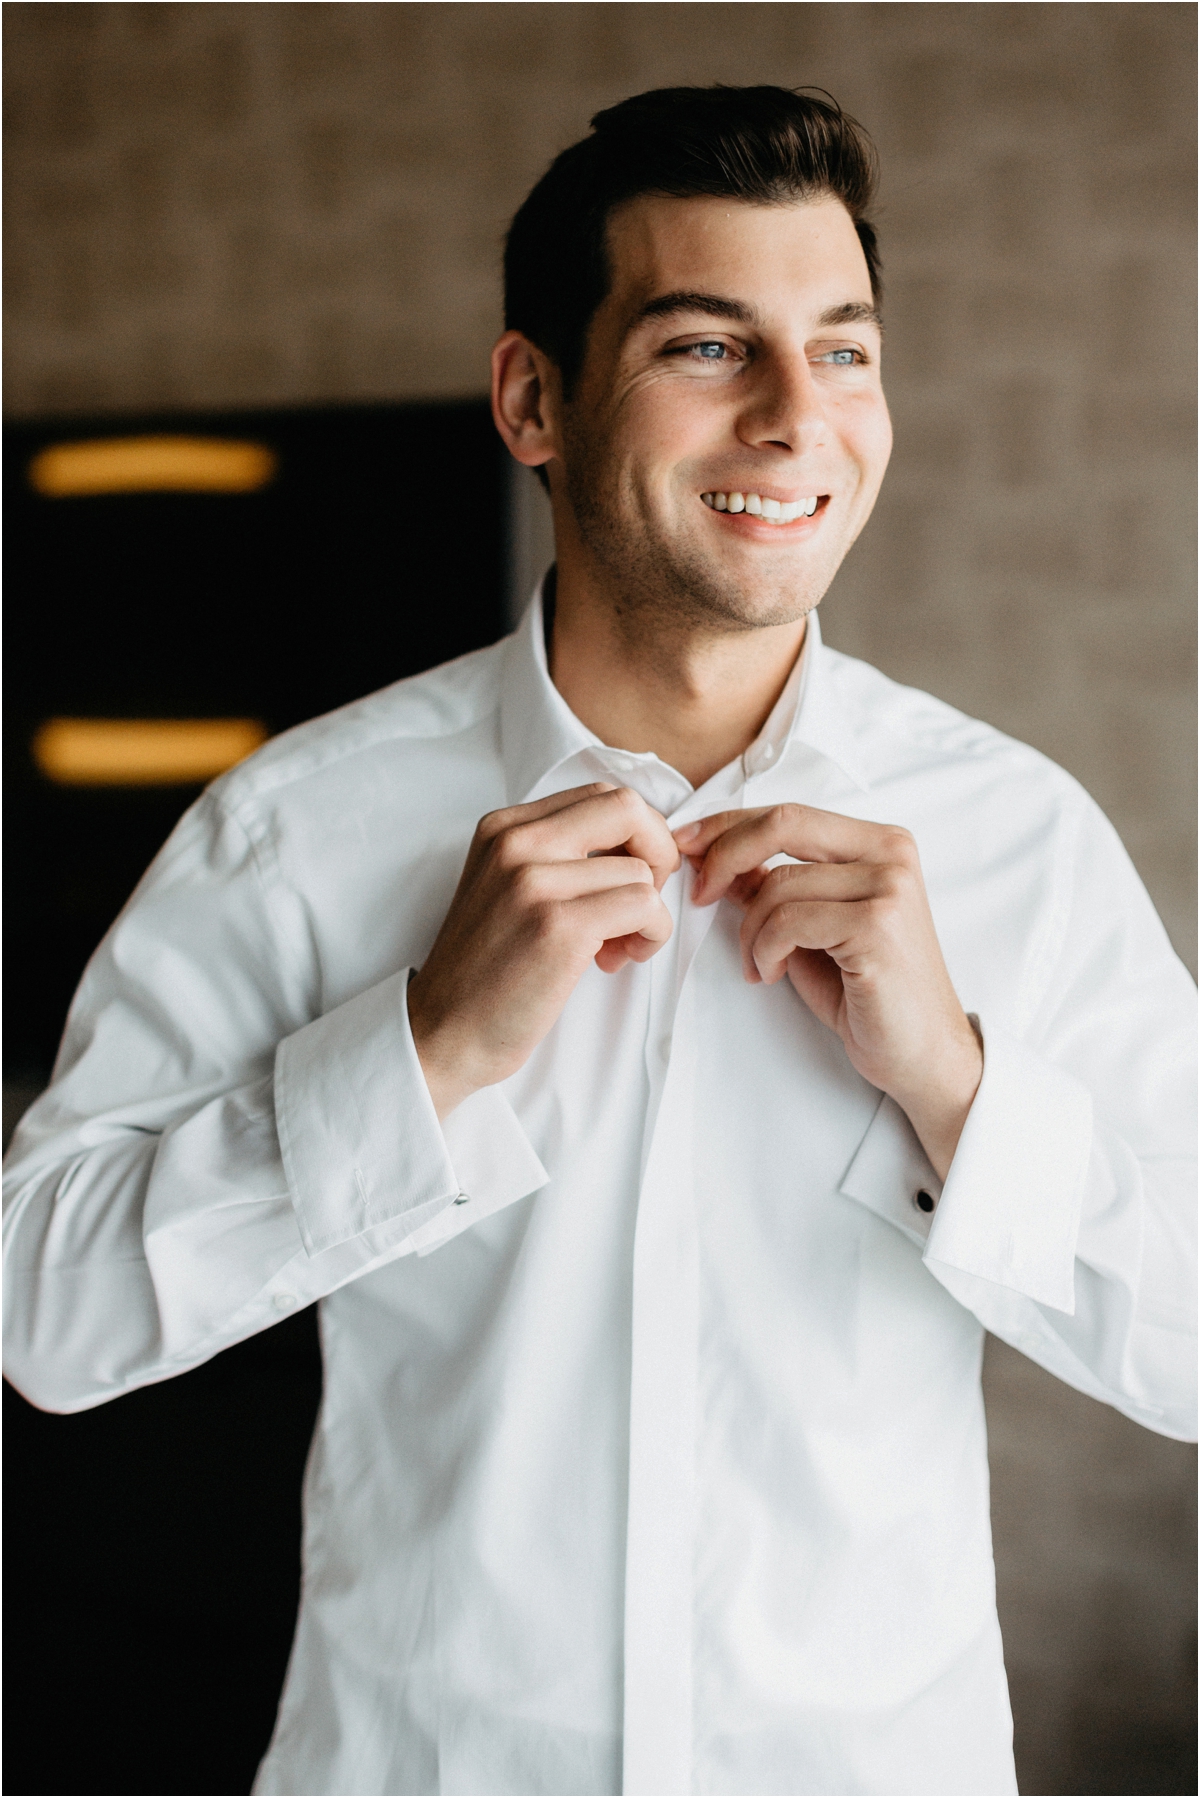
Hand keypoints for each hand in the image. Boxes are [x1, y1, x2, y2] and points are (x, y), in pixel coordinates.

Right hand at [409, 784, 679, 1117]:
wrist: (441, 1032)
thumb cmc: (485, 971)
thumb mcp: (507, 888)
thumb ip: (558, 857)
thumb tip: (640, 847)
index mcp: (503, 827)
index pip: (600, 795)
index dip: (635, 834)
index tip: (627, 878)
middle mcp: (515, 842)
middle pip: (627, 808)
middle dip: (658, 853)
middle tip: (642, 902)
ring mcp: (534, 881)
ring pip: (641, 870)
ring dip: (649, 915)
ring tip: (616, 949)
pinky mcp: (558, 925)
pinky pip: (644, 906)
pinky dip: (650, 935)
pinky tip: (617, 960)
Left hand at [675, 804, 981, 1178]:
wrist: (923, 1054)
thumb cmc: (869, 994)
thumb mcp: (811, 929)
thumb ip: (776, 888)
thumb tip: (720, 860)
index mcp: (879, 843)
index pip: (789, 813)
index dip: (728, 826)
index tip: (687, 846)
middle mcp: (890, 853)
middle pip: (783, 824)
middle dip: (724, 855)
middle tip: (700, 894)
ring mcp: (889, 886)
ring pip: (778, 884)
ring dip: (749, 931)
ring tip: (760, 965)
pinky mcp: (878, 925)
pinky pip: (787, 921)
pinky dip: (764, 949)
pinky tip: (772, 974)